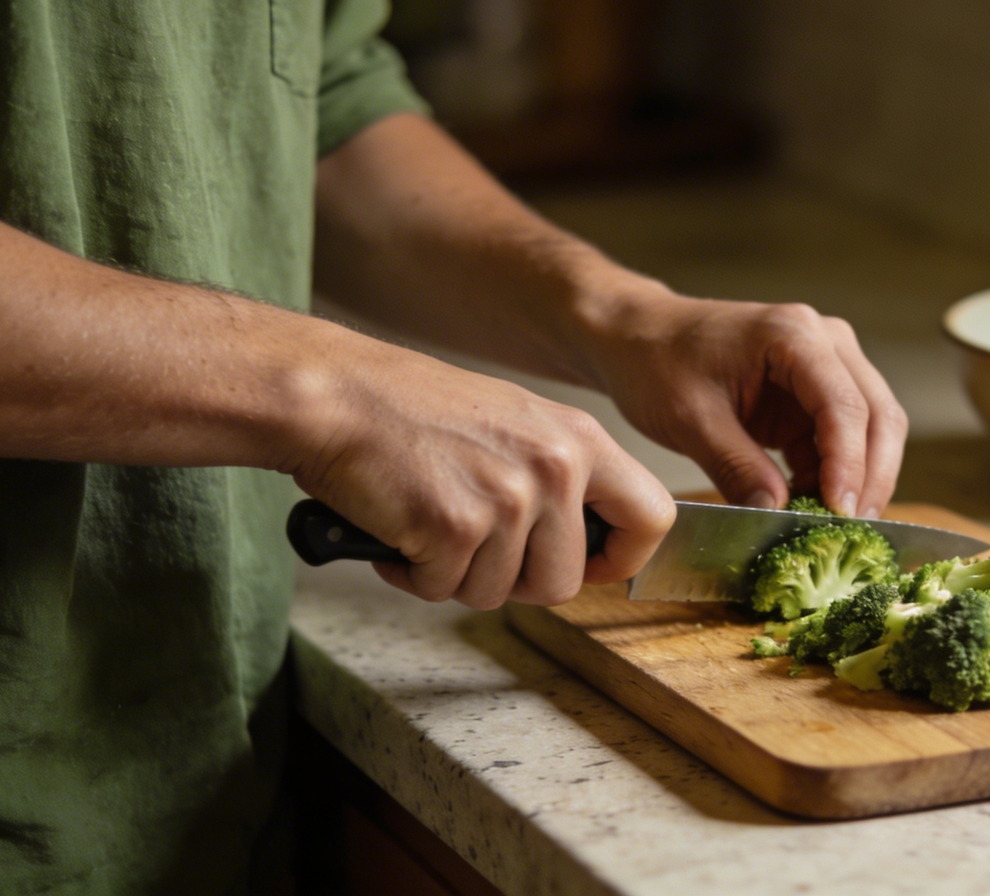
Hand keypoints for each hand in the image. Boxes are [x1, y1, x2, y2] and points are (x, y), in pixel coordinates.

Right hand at [285, 333, 674, 608]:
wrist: (336, 395)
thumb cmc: (413, 411)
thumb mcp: (515, 424)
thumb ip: (559, 477)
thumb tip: (587, 545)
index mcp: (579, 438)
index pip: (653, 517)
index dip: (621, 559)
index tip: (588, 566)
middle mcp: (555, 466)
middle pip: (564, 582)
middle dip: (512, 582)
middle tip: (470, 546)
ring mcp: (508, 498)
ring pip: (499, 594)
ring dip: (455, 576)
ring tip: (427, 523)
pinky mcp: (456, 526)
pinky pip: (443, 590)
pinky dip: (412, 574)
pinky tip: (398, 528)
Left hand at [580, 285, 907, 517]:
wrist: (638, 339)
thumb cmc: (657, 362)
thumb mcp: (691, 419)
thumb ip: (737, 466)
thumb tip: (777, 513)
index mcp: (794, 335)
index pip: (843, 405)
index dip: (849, 464)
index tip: (840, 512)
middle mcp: (824, 342)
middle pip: (877, 414)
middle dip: (871, 476)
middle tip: (854, 530)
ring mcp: (825, 366)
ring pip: (871, 428)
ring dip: (860, 479)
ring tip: (837, 527)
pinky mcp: (812, 395)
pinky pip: (841, 440)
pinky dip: (834, 476)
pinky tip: (815, 509)